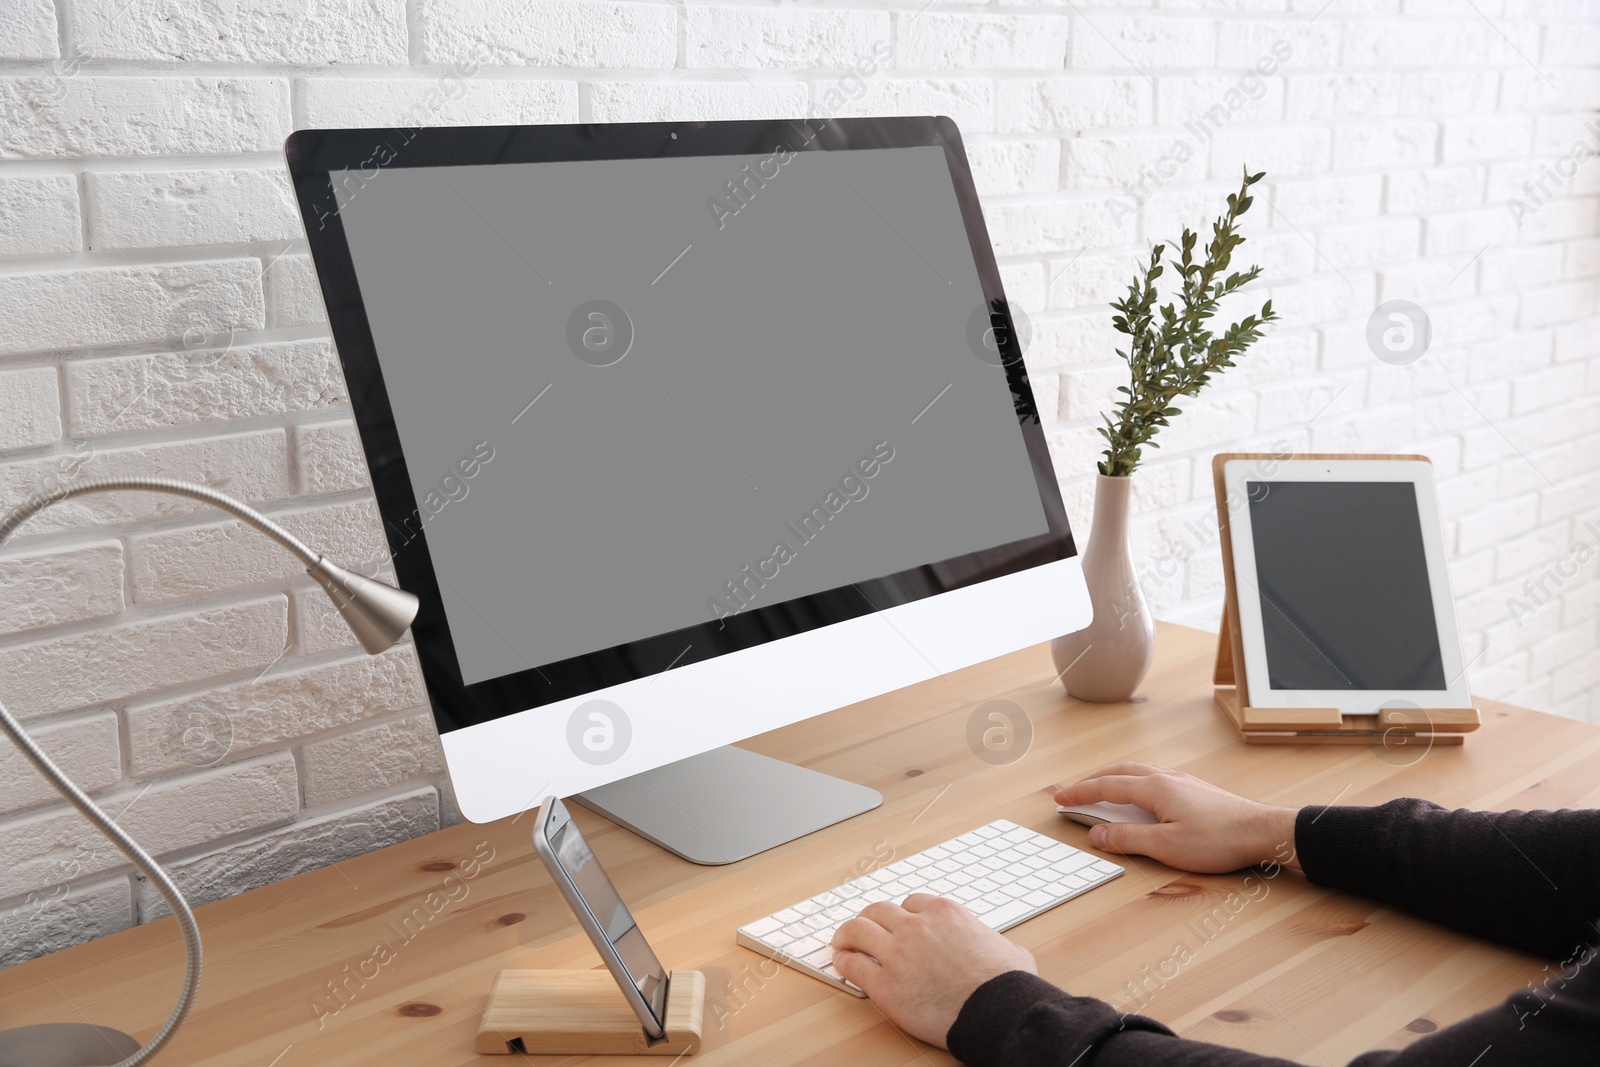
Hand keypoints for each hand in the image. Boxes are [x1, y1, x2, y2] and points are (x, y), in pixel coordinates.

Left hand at [831, 894, 1036, 1047]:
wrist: (997, 1012)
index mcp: (945, 913)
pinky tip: (841, 963)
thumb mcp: (1010, 950)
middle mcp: (917, 926)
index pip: (912, 903)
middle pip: (879, 911)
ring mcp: (897, 953)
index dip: (903, 914)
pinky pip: (853, 965)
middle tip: (862, 927)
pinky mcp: (884, 984)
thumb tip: (1009, 953)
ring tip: (841, 941)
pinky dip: (843, 962)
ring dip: (846, 934)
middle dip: (869, 918)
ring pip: (858, 930)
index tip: (898, 923)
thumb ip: (996, 944)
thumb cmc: (1006, 985)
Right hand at [1052, 762, 1299, 873]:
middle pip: (1119, 771)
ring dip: (1113, 778)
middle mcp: (1166, 777)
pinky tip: (1139, 795)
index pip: (1106, 786)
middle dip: (1092, 780)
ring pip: (1137, 771)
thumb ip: (1127, 839)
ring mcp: (1182, 781)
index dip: (1080, 792)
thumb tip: (1096, 834)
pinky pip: (1153, 777)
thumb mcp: (1166, 846)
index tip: (1059, 798)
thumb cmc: (1218, 840)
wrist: (1262, 832)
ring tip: (1100, 789)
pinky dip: (1133, 782)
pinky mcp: (1195, 790)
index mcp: (1154, 787)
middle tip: (1073, 792)